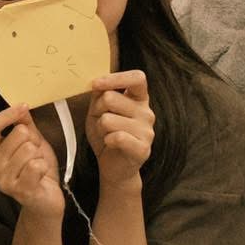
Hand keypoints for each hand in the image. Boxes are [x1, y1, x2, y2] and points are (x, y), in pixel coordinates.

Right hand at [0, 105, 64, 219]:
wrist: (46, 200)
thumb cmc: (37, 169)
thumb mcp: (31, 141)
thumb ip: (24, 124)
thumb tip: (21, 105)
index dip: (6, 114)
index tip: (23, 107)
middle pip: (17, 133)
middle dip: (34, 139)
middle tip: (34, 154)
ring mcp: (4, 181)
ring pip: (29, 149)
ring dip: (39, 156)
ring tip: (37, 166)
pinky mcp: (19, 191)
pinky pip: (36, 165)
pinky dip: (44, 167)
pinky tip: (40, 176)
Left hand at [85, 71, 153, 192]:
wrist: (113, 166)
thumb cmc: (106, 134)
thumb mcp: (99, 110)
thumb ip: (100, 94)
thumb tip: (97, 82)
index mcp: (139, 99)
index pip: (137, 78)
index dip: (116, 78)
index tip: (96, 84)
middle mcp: (147, 112)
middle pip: (111, 98)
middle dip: (97, 110)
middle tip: (101, 122)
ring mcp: (147, 131)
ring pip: (108, 119)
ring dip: (100, 128)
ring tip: (107, 135)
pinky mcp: (143, 148)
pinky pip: (116, 137)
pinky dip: (106, 140)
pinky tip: (110, 144)